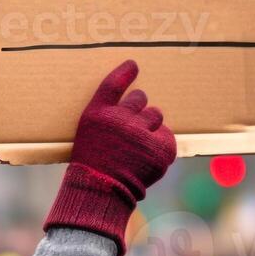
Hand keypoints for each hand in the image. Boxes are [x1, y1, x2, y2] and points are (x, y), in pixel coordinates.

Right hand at [44, 60, 176, 254]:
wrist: (101, 191)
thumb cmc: (92, 162)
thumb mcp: (87, 132)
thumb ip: (107, 114)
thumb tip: (136, 100)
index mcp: (99, 114)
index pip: (113, 84)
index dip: (124, 73)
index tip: (133, 64)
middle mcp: (120, 120)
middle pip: (140, 98)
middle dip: (138, 109)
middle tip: (131, 127)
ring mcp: (141, 135)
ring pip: (156, 115)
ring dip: (150, 124)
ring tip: (138, 143)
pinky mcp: (160, 149)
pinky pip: (167, 135)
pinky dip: (160, 143)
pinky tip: (148, 154)